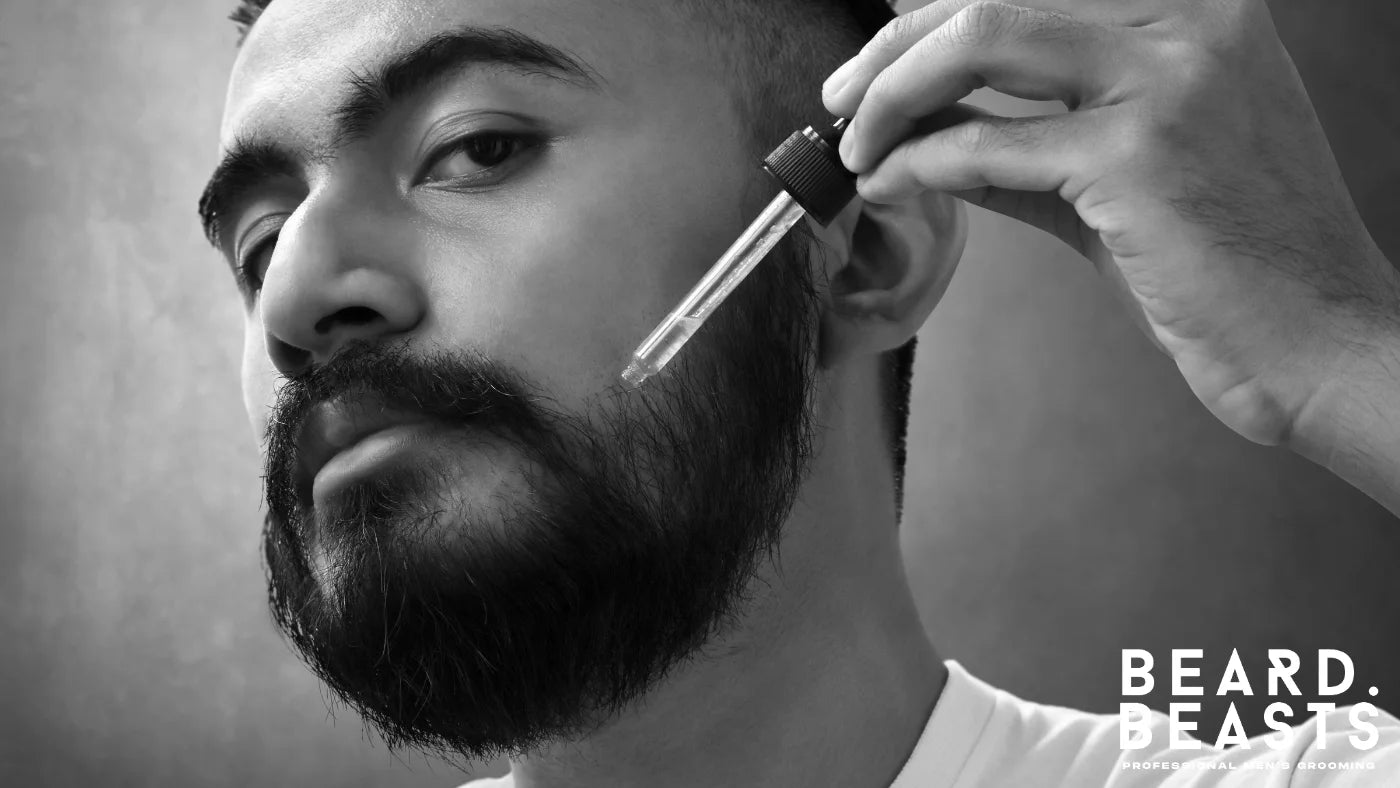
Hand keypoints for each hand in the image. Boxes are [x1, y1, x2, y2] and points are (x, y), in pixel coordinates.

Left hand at [824, 0, 1399, 449]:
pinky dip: (921, 161)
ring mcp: (1168, 77)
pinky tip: (890, 183)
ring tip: (853, 142)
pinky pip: (990, 143)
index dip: (937, 15)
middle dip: (896, 46)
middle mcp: (1190, 18)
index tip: (883, 58)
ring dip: (893, 93)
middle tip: (841, 99)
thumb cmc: (1230, 264)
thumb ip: (1034, 141)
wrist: (1319, 340)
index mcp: (1194, 8)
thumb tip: (933, 134)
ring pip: (981, 37)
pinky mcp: (1141, 152)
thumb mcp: (1128, 176)